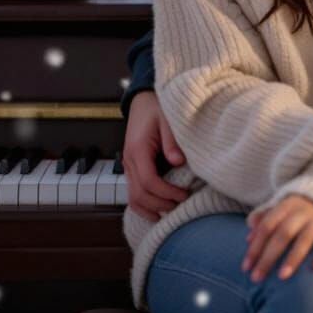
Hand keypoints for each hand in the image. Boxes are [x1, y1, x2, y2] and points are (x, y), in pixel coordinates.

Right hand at [122, 90, 188, 221]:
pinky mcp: (132, 168)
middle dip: (160, 204)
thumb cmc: (158, 108)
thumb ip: (172, 141)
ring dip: (150, 208)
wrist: (143, 101)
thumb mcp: (168, 119)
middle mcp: (129, 161)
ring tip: (171, 212)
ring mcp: (128, 166)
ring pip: (133, 198)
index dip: (166, 193)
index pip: (148, 181)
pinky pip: (133, 192)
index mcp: (138, 149)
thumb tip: (178, 162)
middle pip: (139, 195)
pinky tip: (158, 210)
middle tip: (181, 205)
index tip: (184, 194)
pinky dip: (144, 204)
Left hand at [242, 195, 312, 281]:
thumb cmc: (304, 208)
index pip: (267, 225)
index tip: (246, 268)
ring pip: (305, 238)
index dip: (255, 246)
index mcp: (287, 205)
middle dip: (268, 257)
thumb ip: (265, 218)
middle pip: (283, 234)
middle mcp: (304, 210)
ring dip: (293, 257)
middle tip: (257, 278)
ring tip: (282, 277)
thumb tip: (248, 237)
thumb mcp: (284, 206)